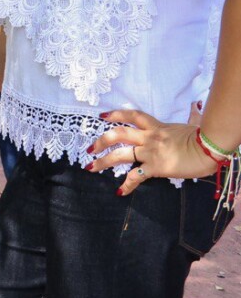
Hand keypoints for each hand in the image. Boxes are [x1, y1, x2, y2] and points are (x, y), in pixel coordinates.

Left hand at [85, 108, 218, 195]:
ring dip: (103, 162)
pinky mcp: (156, 167)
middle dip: (101, 141)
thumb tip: (196, 106)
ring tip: (91, 168)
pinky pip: (137, 176)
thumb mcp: (192, 123)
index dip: (116, 114)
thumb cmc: (204, 136)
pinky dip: (127, 185)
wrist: (209, 148)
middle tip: (89, 148)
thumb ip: (190, 115)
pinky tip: (119, 191)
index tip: (102, 116)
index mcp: (156, 126)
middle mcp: (148, 137)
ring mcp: (150, 152)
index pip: (132, 115)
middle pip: (118, 134)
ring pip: (120, 155)